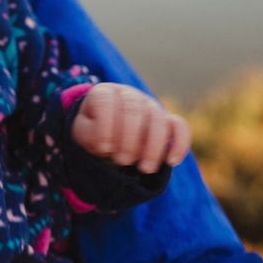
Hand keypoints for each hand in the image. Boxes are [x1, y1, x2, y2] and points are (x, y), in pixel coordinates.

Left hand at [71, 82, 190, 173]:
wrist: (108, 135)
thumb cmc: (93, 133)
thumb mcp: (83, 133)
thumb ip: (90, 135)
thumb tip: (106, 145)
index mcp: (104, 93)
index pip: (105, 102)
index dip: (105, 127)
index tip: (104, 149)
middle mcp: (129, 95)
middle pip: (134, 110)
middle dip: (129, 139)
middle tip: (122, 161)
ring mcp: (150, 106)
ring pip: (158, 119)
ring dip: (153, 147)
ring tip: (144, 169)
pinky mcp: (167, 120)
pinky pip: (180, 127)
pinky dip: (179, 143)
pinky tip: (171, 161)